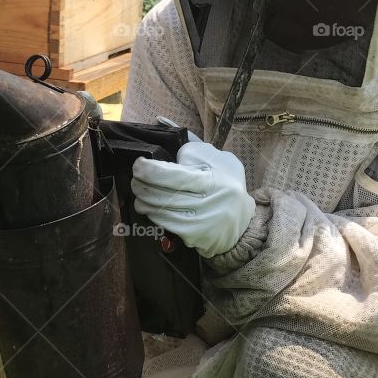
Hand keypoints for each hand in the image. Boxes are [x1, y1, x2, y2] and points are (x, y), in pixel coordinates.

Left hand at [130, 132, 255, 258]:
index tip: (139, 165)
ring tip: (140, 194)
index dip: (151, 171)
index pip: (175, 177)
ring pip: (161, 211)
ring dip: (144, 201)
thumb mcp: (218, 159)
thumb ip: (192, 150)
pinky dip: (154, 214)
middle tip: (136, 179)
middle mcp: (208, 203)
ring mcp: (201, 223)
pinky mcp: (195, 237)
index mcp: (213, 180)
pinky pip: (166, 224)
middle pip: (163, 195)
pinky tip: (151, 208)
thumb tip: (165, 140)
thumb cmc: (225, 183)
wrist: (241, 220)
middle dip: (142, 186)